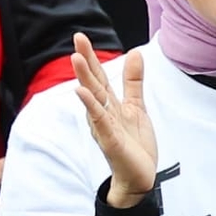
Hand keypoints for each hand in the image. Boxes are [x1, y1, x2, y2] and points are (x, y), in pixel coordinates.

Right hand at [70, 34, 159, 204]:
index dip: (90, 57)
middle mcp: (102, 114)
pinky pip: (100, 121)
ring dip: (84, 79)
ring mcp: (104, 127)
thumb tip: (135, 53)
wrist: (139, 178)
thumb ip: (133, 82)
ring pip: (93, 99)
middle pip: (92, 83)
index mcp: (109, 105)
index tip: (80, 36)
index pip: (98, 77)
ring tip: (76, 59)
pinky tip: (82, 93)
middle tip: (77, 38)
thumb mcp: (136, 107)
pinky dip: (91, 106)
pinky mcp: (110, 141)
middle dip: (85, 61)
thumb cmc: (134, 144)